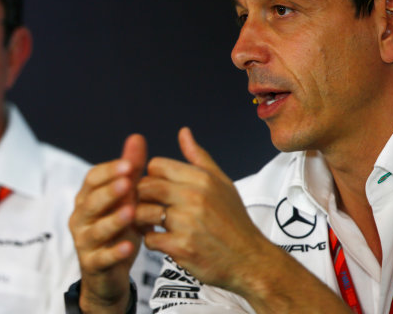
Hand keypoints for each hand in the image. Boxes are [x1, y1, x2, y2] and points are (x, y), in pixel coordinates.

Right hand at [69, 134, 146, 312]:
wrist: (108, 272)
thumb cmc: (118, 229)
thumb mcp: (126, 198)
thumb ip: (130, 170)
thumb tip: (137, 137)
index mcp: (87, 198)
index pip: (92, 179)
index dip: (109, 171)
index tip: (129, 164)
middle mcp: (81, 217)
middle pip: (91, 201)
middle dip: (109, 191)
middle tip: (128, 182)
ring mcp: (84, 241)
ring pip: (95, 229)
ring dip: (113, 220)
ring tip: (130, 211)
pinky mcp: (93, 264)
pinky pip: (102, 258)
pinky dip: (115, 252)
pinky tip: (130, 245)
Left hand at [136, 127, 264, 291]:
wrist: (250, 260)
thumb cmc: (233, 220)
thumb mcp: (222, 183)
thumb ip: (198, 157)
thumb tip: (183, 132)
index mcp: (202, 178)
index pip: (156, 165)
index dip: (152, 177)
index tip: (159, 190)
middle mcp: (194, 197)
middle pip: (144, 186)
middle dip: (143, 198)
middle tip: (151, 207)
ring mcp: (187, 222)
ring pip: (141, 212)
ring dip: (143, 220)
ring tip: (153, 224)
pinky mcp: (181, 247)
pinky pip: (149, 239)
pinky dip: (152, 241)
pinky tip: (164, 241)